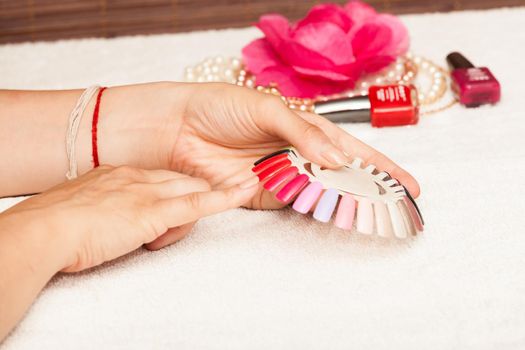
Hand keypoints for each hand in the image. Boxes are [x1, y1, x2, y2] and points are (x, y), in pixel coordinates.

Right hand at [2, 165, 258, 271]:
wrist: (42, 231)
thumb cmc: (54, 225)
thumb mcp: (81, 209)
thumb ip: (103, 209)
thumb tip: (111, 220)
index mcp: (120, 175)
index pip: (161, 177)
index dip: (176, 187)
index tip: (184, 192)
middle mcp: (138, 177)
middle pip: (182, 180)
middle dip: (194, 193)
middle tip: (191, 208)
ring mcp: (147, 192)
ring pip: (190, 191)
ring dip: (194, 209)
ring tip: (166, 227)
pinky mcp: (154, 212)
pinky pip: (198, 203)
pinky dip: (224, 198)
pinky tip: (245, 191)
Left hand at [169, 83, 419, 208]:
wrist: (178, 128)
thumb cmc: (220, 106)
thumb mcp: (265, 109)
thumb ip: (301, 133)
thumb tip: (334, 157)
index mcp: (306, 129)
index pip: (351, 150)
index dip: (381, 166)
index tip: (408, 185)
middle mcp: (300, 154)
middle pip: (344, 176)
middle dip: (372, 192)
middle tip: (400, 209)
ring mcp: (284, 177)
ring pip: (324, 193)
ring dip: (349, 204)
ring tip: (377, 214)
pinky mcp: (264, 196)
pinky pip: (295, 203)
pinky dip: (316, 209)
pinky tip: (336, 213)